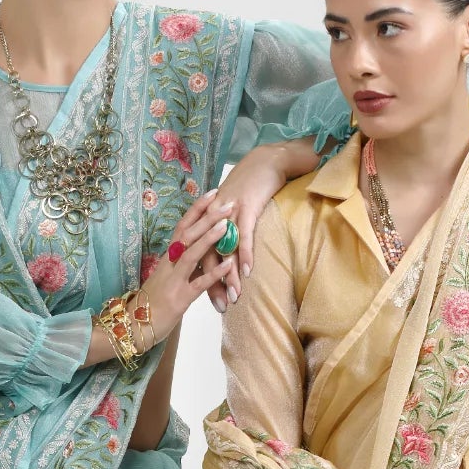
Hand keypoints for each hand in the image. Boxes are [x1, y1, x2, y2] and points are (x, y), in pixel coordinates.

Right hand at [142, 193, 241, 338]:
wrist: (133, 327)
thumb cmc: (151, 303)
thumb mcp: (167, 278)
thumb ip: (182, 264)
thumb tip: (201, 251)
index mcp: (166, 257)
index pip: (182, 227)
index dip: (197, 210)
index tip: (212, 193)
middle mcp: (168, 264)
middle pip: (187, 234)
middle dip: (207, 217)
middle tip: (226, 201)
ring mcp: (174, 281)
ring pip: (191, 254)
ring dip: (209, 238)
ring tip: (226, 223)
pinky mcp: (180, 299)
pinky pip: (198, 284)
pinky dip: (214, 273)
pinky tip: (228, 264)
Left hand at [201, 145, 288, 313]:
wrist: (267, 160)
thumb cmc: (253, 185)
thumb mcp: (235, 208)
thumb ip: (229, 229)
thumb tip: (229, 253)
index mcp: (208, 219)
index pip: (201, 255)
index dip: (204, 279)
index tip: (208, 301)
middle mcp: (214, 217)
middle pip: (209, 256)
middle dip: (214, 285)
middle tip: (221, 307)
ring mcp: (229, 213)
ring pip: (225, 250)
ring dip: (229, 276)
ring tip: (235, 297)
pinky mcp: (247, 207)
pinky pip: (244, 235)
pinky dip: (245, 254)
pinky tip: (246, 272)